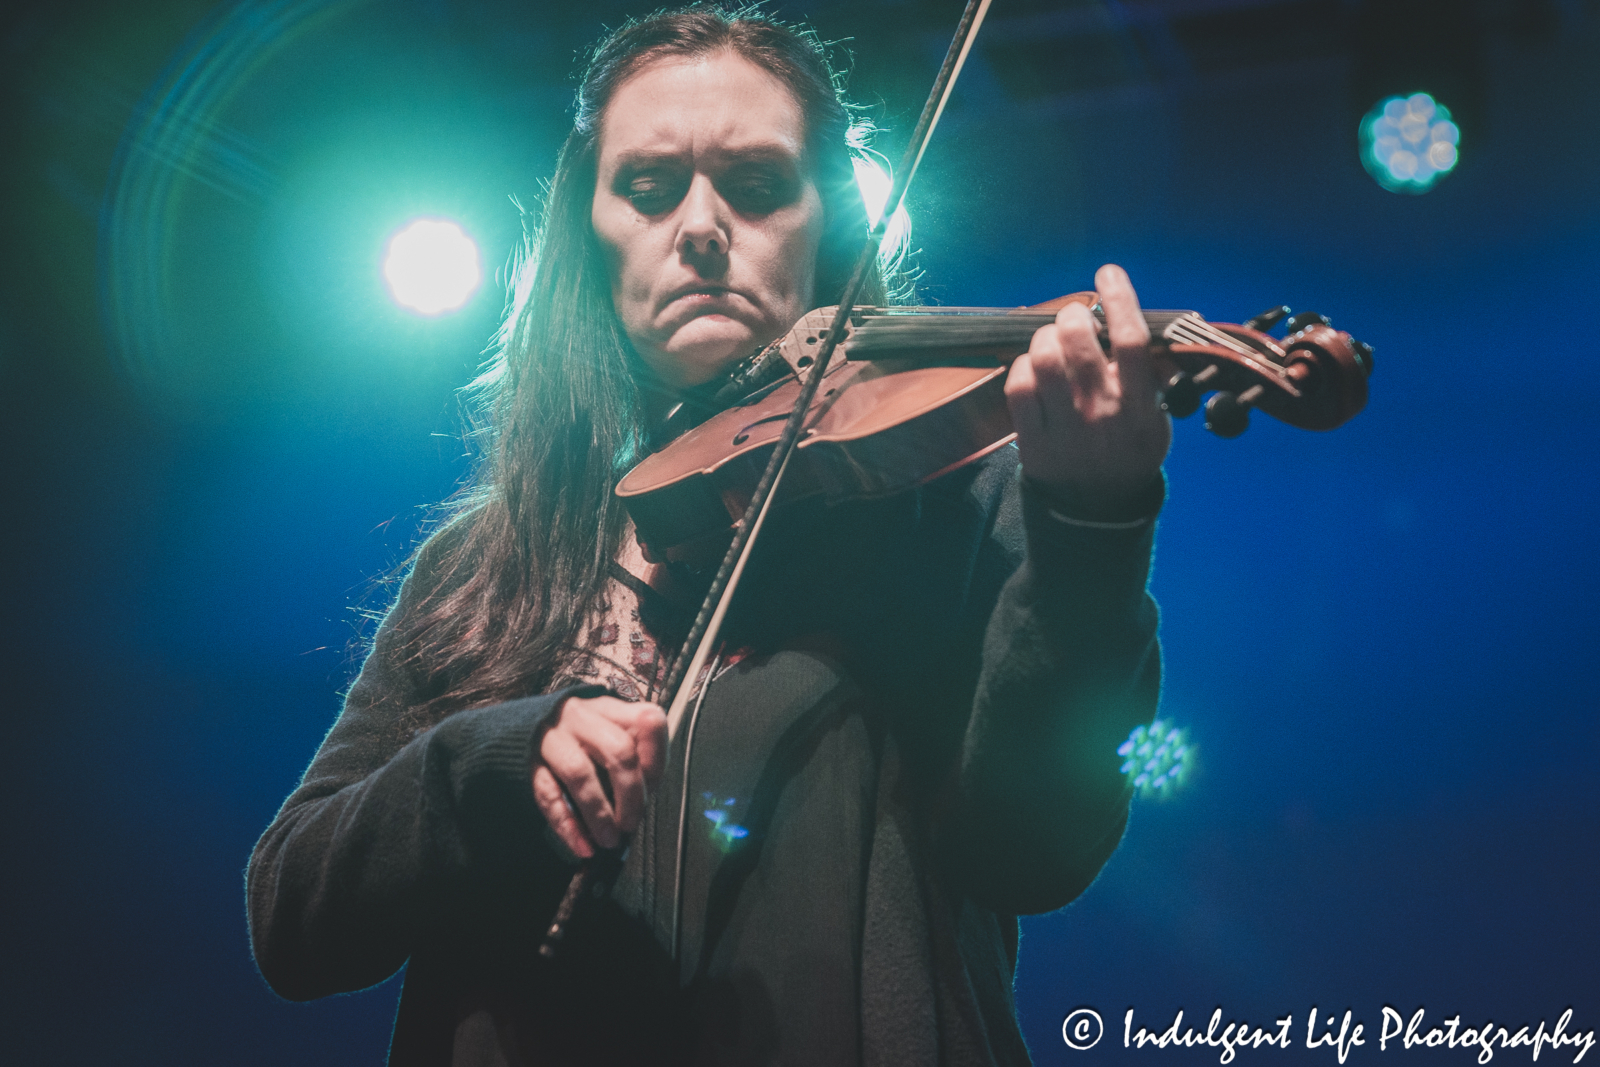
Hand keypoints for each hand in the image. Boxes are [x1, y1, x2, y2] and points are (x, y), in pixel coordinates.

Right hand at [532, 695, 666, 858]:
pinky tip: (582, 845)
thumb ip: (635, 763)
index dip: (656, 760)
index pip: (647, 722)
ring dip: (599, 814)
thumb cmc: (582, 744)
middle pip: (619, 751)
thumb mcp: (612, 739)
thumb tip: (641, 806)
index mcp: (611, 709)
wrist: (523, 732)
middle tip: (630, 825)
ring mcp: (552, 736)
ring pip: (580, 773)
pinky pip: (548, 794)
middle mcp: (582, 716)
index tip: (653, 788)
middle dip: (631, 795)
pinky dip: (568, 825)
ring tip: (608, 840)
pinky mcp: (527, 762)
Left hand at [1004, 264, 1171, 503]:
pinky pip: (1018, 385)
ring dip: (1045, 336)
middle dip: (1073, 314)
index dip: (1119, 299)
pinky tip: (1034, 368)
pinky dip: (1023, 366)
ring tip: (1053, 340)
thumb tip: (1145, 327)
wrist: (1098, 508)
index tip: (1109, 273)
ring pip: (1044, 357)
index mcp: (1139, 406)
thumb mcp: (1157, 419)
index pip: (1130, 340)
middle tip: (1074, 317)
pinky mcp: (1032, 440)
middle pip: (1079, 340)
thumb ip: (1154, 377)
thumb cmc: (1128, 450)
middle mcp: (1102, 413)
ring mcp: (1064, 427)